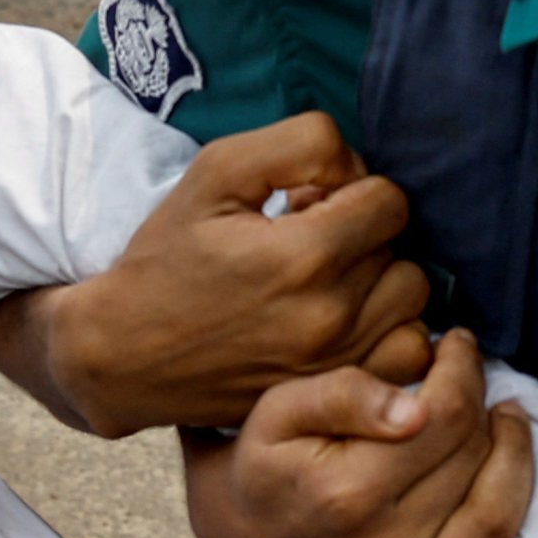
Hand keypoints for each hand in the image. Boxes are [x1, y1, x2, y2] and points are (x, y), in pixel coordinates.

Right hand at [43, 115, 432, 436]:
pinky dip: (392, 332)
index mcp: (303, 256)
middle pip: (404, 249)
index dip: (353, 189)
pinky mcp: (331, 393)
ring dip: (383, 281)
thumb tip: (354, 170)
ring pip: (413, 302)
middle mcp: (329, 316)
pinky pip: (408, 356)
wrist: (124, 355)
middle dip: (366, 235)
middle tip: (313, 242)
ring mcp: (335, 363)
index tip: (308, 204)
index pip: (390, 200)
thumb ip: (300, 145)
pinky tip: (350, 320)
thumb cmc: (165, 259)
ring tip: (330, 281)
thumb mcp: (215, 172)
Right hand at [184, 334, 537, 537]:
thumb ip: (344, 395)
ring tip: (509, 428)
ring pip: (495, 523)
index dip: (463, 370)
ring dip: (517, 467)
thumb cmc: (259, 462)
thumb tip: (416, 410)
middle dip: (481, 410)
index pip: (446, 418)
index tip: (459, 346)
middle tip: (470, 384)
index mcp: (346, 495)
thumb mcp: (275, 409)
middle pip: (474, 463)